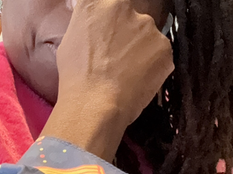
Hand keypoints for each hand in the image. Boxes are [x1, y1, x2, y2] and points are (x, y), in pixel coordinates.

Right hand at [42, 0, 173, 161]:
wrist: (94, 104)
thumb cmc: (75, 77)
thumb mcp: (69, 41)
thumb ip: (86, 24)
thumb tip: (90, 22)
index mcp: (97, 2)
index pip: (109, 4)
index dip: (108, 22)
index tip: (106, 35)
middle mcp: (125, 7)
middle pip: (129, 18)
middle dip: (125, 35)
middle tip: (114, 59)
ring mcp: (148, 27)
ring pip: (146, 36)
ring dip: (139, 50)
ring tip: (125, 74)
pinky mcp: (164, 47)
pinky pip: (159, 55)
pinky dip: (151, 66)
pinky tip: (136, 80)